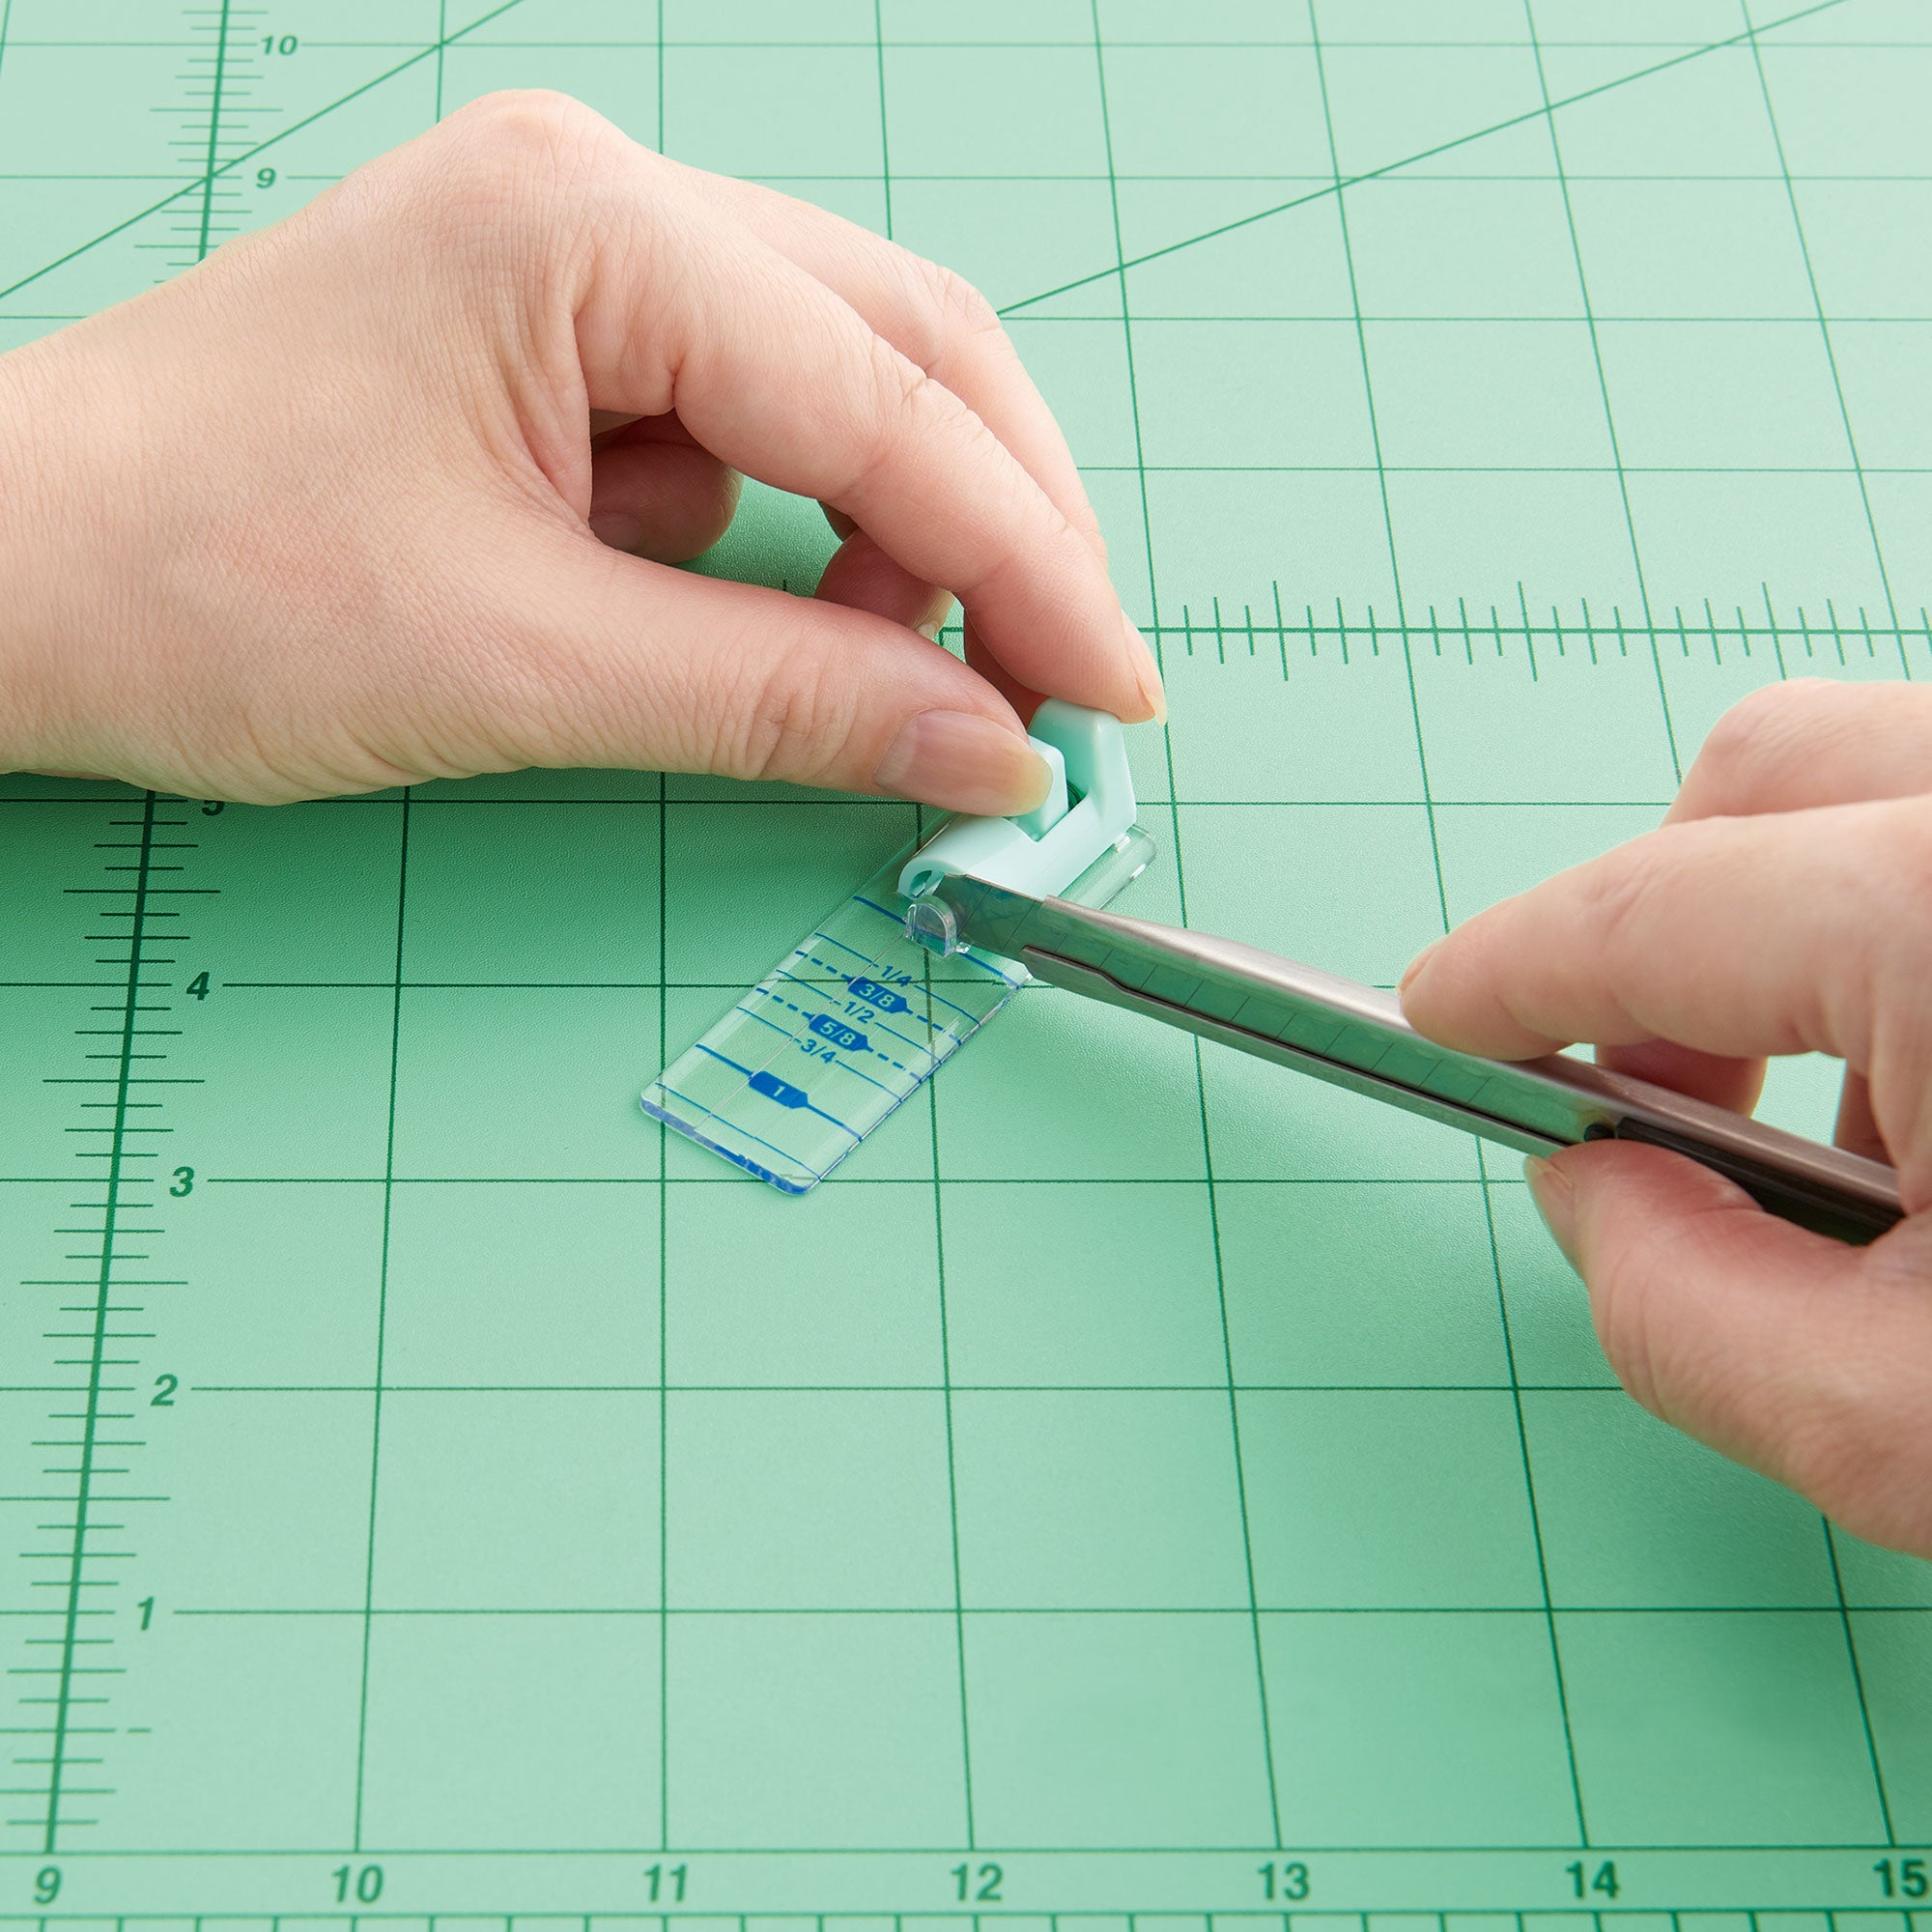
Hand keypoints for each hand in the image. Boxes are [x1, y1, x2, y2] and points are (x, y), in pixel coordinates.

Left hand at [0, 91, 1159, 807]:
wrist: (2, 578)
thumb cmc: (203, 585)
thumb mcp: (530, 663)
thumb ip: (786, 700)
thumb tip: (984, 749)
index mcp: (592, 227)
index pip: (890, 403)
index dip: (1028, 563)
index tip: (1111, 693)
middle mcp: (603, 199)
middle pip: (903, 348)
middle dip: (999, 524)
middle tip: (1059, 679)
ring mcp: (579, 258)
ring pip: (837, 381)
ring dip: (903, 531)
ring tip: (904, 670)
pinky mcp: (559, 337)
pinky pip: (743, 424)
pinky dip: (794, 532)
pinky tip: (770, 617)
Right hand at [1400, 678, 1931, 1556]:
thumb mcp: (1918, 1430)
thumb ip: (1680, 1313)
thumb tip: (1590, 1196)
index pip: (1651, 911)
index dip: (1506, 976)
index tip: (1441, 1021)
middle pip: (1768, 771)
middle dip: (1663, 919)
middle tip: (1655, 1100)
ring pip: (1881, 790)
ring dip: (1806, 938)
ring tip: (1859, 1140)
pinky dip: (1913, 940)